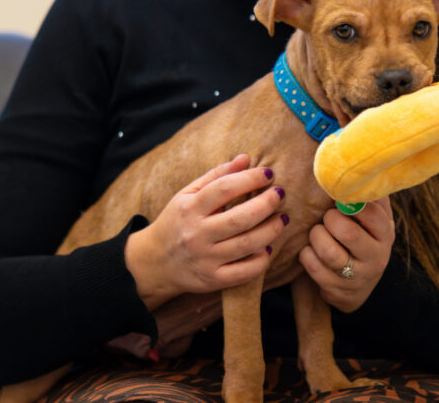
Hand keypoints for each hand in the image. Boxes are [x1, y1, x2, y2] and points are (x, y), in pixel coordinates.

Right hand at [125, 154, 286, 310]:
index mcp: (190, 208)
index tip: (269, 173)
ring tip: (282, 218)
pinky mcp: (213, 279)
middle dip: (266, 204)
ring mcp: (205, 259)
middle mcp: (197, 234)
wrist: (156, 261)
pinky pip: (244, 272)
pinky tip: (267, 247)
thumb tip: (246, 158)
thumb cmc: (179, 220)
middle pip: (239, 218)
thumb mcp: (189, 194)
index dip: (250, 179)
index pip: (224, 189)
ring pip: (246, 245)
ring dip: (271, 230)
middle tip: (280, 194)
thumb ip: (217, 176)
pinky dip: (261, 260)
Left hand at [298, 197, 394, 312]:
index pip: (370, 212)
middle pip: (347, 232)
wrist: (357, 285)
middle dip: (328, 220)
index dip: (348, 201)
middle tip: (326, 217)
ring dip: (315, 237)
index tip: (338, 198)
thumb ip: (366, 194)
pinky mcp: (339, 291)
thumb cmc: (360, 237)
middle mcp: (377, 256)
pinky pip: (313, 267)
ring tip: (316, 232)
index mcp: (386, 232)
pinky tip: (309, 250)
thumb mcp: (371, 218)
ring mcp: (359, 277)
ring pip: (328, 251)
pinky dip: (306, 255)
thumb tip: (354, 159)